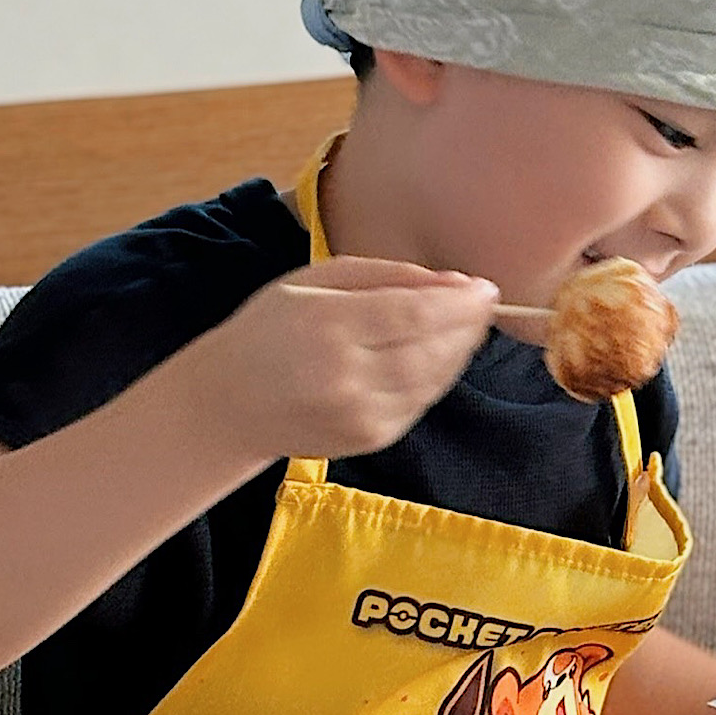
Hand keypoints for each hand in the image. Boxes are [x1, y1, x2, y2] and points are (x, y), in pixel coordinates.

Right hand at [172, 256, 498, 461]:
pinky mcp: (371, 438)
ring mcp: (361, 414)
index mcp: (328, 325)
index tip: (485, 288)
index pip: (415, 314)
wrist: (230, 403)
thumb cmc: (272, 329)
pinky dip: (439, 376)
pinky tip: (437, 356)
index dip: (460, 302)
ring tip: (464, 326)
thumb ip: (387, 276)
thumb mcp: (316, 281)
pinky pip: (422, 402)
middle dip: (467, 325)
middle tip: (482, 304)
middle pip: (433, 350)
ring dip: (459, 351)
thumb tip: (455, 284)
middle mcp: (346, 376)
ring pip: (434, 379)